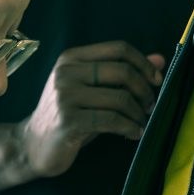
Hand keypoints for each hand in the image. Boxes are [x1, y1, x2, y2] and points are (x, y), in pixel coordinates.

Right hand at [17, 41, 165, 178]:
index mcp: (72, 58)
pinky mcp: (68, 120)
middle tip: (150, 106)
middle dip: (144, 90)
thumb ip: (123, 73)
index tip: (156, 80)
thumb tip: (160, 59)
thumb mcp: (95, 89)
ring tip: (141, 122)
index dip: (143, 63)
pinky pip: (111, 120)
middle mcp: (66, 72)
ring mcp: (65, 96)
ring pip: (120, 98)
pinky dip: (129, 128)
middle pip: (123, 71)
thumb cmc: (69, 115)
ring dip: (138, 113)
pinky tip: (133, 134)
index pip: (119, 48)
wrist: (33, 145)